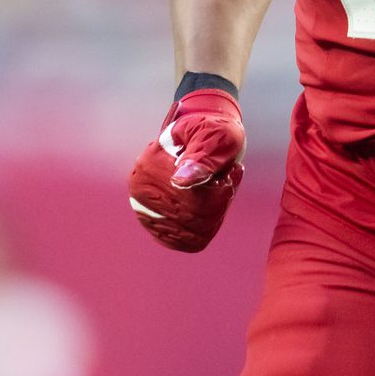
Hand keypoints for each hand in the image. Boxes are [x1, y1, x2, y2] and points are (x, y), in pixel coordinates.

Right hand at [128, 86, 244, 252]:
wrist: (205, 138)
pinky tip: (214, 205)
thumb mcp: (214, 135)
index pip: (190, 197)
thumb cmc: (212, 133)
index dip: (221, 190)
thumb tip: (181, 180)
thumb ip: (201, 157)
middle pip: (192, 218)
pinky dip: (208, 228)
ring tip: (221, 187)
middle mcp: (141, 189)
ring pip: (193, 232)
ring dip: (217, 213)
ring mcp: (145, 209)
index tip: (233, 170)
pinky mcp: (156, 225)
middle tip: (230, 178)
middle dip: (220, 201)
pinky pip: (189, 242)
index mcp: (150, 163)